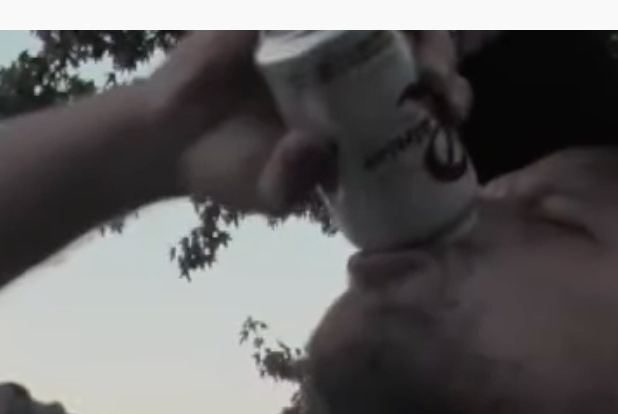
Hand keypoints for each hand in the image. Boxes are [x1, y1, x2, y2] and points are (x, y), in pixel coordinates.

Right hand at [149, 31, 472, 214]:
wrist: (167, 137)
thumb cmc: (227, 168)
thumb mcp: (271, 192)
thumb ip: (292, 183)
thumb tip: (311, 149)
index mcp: (362, 111)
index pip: (422, 94)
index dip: (446, 94)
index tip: (450, 108)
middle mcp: (351, 65)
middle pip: (418, 44)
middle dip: (439, 55)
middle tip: (432, 77)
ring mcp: (322, 32)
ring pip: (383, 18)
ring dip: (409, 24)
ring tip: (410, 36)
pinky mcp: (283, 17)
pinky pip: (319, 12)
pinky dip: (357, 15)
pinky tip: (374, 20)